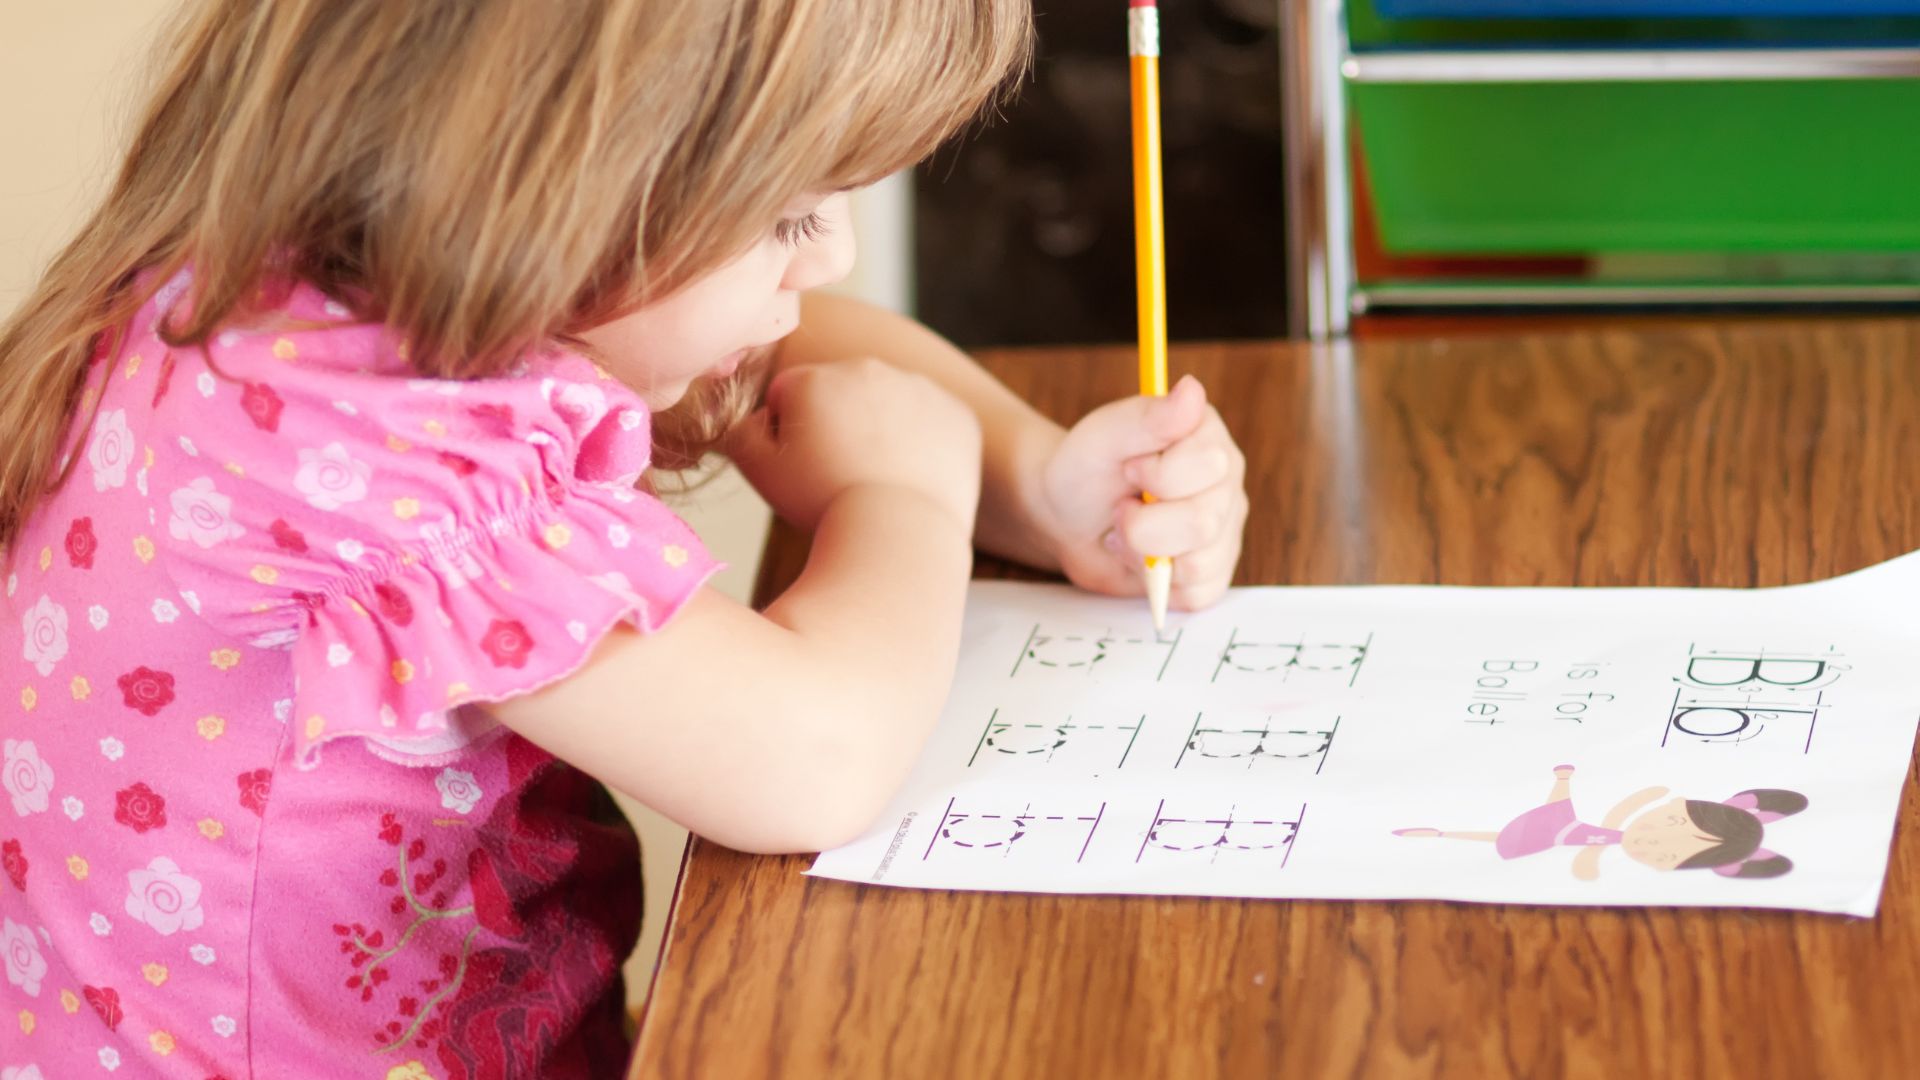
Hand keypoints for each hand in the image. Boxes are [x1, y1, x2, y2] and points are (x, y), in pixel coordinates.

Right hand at [729, 357, 982, 533]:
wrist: (898, 535)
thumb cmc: (822, 506)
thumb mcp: (758, 470)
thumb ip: (739, 430)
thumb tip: (753, 412)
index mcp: (817, 377)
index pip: (790, 395)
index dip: (788, 435)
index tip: (804, 469)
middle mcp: (870, 368)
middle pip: (842, 393)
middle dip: (837, 424)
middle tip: (841, 477)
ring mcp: (921, 388)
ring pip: (889, 405)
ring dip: (880, 431)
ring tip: (876, 480)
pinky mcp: (957, 414)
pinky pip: (933, 423)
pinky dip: (924, 445)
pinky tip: (912, 477)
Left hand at [1034, 375, 1246, 610]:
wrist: (1066, 517)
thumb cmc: (1082, 472)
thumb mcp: (1101, 437)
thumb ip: (1146, 417)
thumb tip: (1191, 390)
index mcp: (1207, 437)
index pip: (1206, 467)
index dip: (1155, 475)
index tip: (1129, 467)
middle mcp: (1225, 481)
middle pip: (1203, 522)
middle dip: (1143, 524)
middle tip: (1122, 508)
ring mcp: (1224, 528)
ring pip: (1200, 564)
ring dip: (1146, 554)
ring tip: (1128, 533)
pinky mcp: (1212, 570)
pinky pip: (1199, 593)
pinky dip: (1158, 583)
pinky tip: (1142, 560)